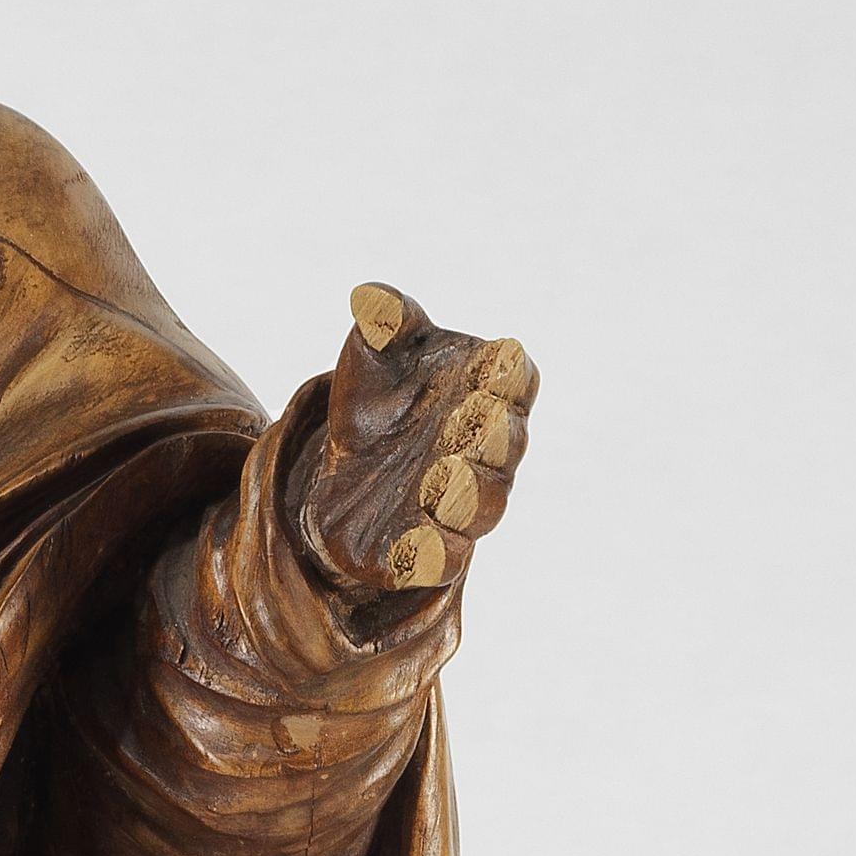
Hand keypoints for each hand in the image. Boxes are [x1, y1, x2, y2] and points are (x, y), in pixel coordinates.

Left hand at [297, 283, 538, 602]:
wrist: (339, 476)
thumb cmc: (376, 403)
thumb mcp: (372, 354)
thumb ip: (382, 324)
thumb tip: (369, 298)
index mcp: (486, 391)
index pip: (516, 377)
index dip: (508, 374)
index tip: (492, 366)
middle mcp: (487, 450)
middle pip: (509, 442)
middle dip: (492, 433)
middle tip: (472, 419)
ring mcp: (462, 503)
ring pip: (486, 502)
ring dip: (467, 491)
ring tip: (442, 475)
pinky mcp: (430, 550)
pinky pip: (445, 557)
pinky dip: (434, 550)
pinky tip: (415, 540)